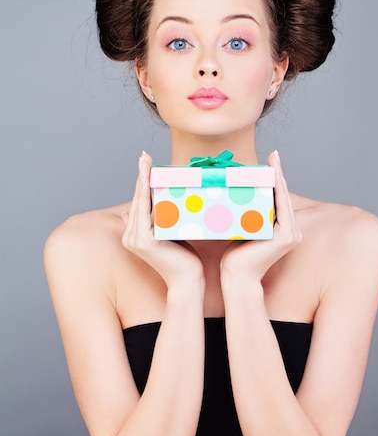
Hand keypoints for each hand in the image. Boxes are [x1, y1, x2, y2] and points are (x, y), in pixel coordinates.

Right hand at [121, 152, 203, 285]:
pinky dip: (145, 193)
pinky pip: (144, 211)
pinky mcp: (142, 241)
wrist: (188, 280)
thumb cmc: (185, 258)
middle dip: (141, 175)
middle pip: (138, 199)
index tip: (145, 162)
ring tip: (145, 161)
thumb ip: (165, 219)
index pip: (140, 202)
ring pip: (140, 202)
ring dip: (142, 179)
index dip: (142, 181)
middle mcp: (130, 235)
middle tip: (144, 155)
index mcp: (135, 233)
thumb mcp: (172, 233)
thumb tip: (163, 203)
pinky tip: (148, 179)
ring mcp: (134, 238)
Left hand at [220, 150, 301, 280]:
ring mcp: (291, 233)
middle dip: (278, 174)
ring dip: (280, 178)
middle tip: (273, 155)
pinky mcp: (287, 235)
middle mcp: (290, 230)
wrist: (236, 276)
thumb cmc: (234, 257)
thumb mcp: (242, 229)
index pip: (278, 199)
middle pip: (283, 196)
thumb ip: (246, 215)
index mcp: (282, 229)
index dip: (276, 179)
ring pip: (284, 199)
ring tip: (274, 160)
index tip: (270, 161)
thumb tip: (235, 195)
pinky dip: (279, 190)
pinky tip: (274, 176)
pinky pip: (283, 207)